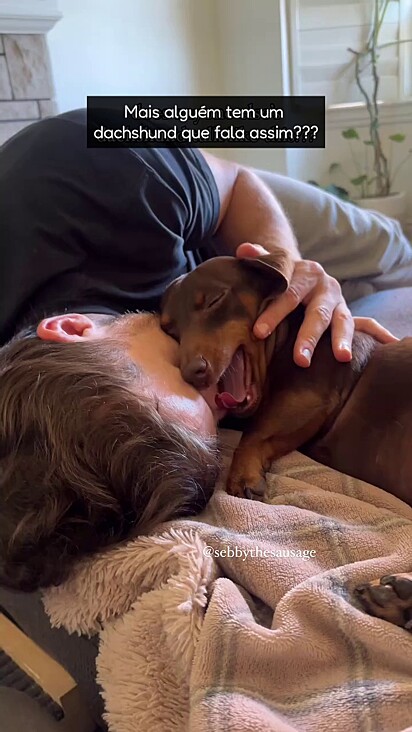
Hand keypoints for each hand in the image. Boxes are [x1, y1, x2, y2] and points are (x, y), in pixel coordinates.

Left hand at [236, 243, 397, 367]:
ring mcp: (339, 302)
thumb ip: (259, 258)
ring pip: (342, 321)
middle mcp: (326, 287)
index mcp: (306, 273)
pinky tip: (369, 352)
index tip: (259, 332)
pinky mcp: (346, 315)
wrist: (302, 272)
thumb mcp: (271, 264)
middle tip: (300, 360)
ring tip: (342, 358)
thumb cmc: (280, 275)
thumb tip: (243, 250)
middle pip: (317, 313)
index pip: (288, 294)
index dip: (274, 312)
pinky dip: (368, 336)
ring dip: (341, 340)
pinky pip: (360, 326)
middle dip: (309, 337)